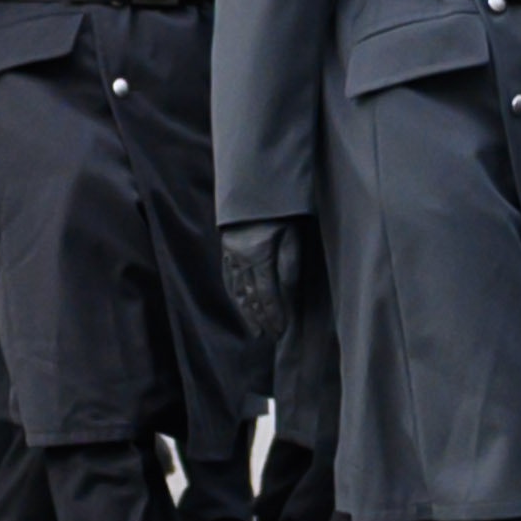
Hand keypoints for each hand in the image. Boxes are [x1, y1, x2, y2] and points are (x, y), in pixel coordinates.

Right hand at [221, 216, 306, 347]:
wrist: (256, 184)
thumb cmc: (282, 209)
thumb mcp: (293, 235)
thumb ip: (290, 266)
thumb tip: (290, 296)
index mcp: (259, 255)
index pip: (267, 294)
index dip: (274, 315)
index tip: (281, 331)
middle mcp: (241, 258)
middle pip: (251, 296)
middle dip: (262, 319)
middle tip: (271, 336)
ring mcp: (231, 254)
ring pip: (238, 290)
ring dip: (247, 312)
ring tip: (255, 329)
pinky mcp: (227, 249)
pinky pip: (229, 278)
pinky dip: (236, 295)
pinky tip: (240, 304)